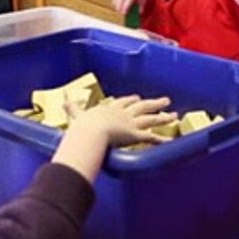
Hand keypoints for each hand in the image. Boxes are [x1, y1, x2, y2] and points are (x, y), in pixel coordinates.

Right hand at [52, 94, 175, 181]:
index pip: (123, 102)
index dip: (131, 100)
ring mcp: (131, 123)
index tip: (136, 98)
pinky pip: (151, 138)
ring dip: (164, 117)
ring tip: (175, 116)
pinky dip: (161, 140)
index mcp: (111, 108)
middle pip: (142, 106)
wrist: (90, 132)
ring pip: (151, 119)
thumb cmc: (83, 126)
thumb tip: (64, 103)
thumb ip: (73, 109)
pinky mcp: (135, 135)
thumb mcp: (78, 115)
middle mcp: (124, 114)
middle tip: (165, 100)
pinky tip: (170, 141)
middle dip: (154, 103)